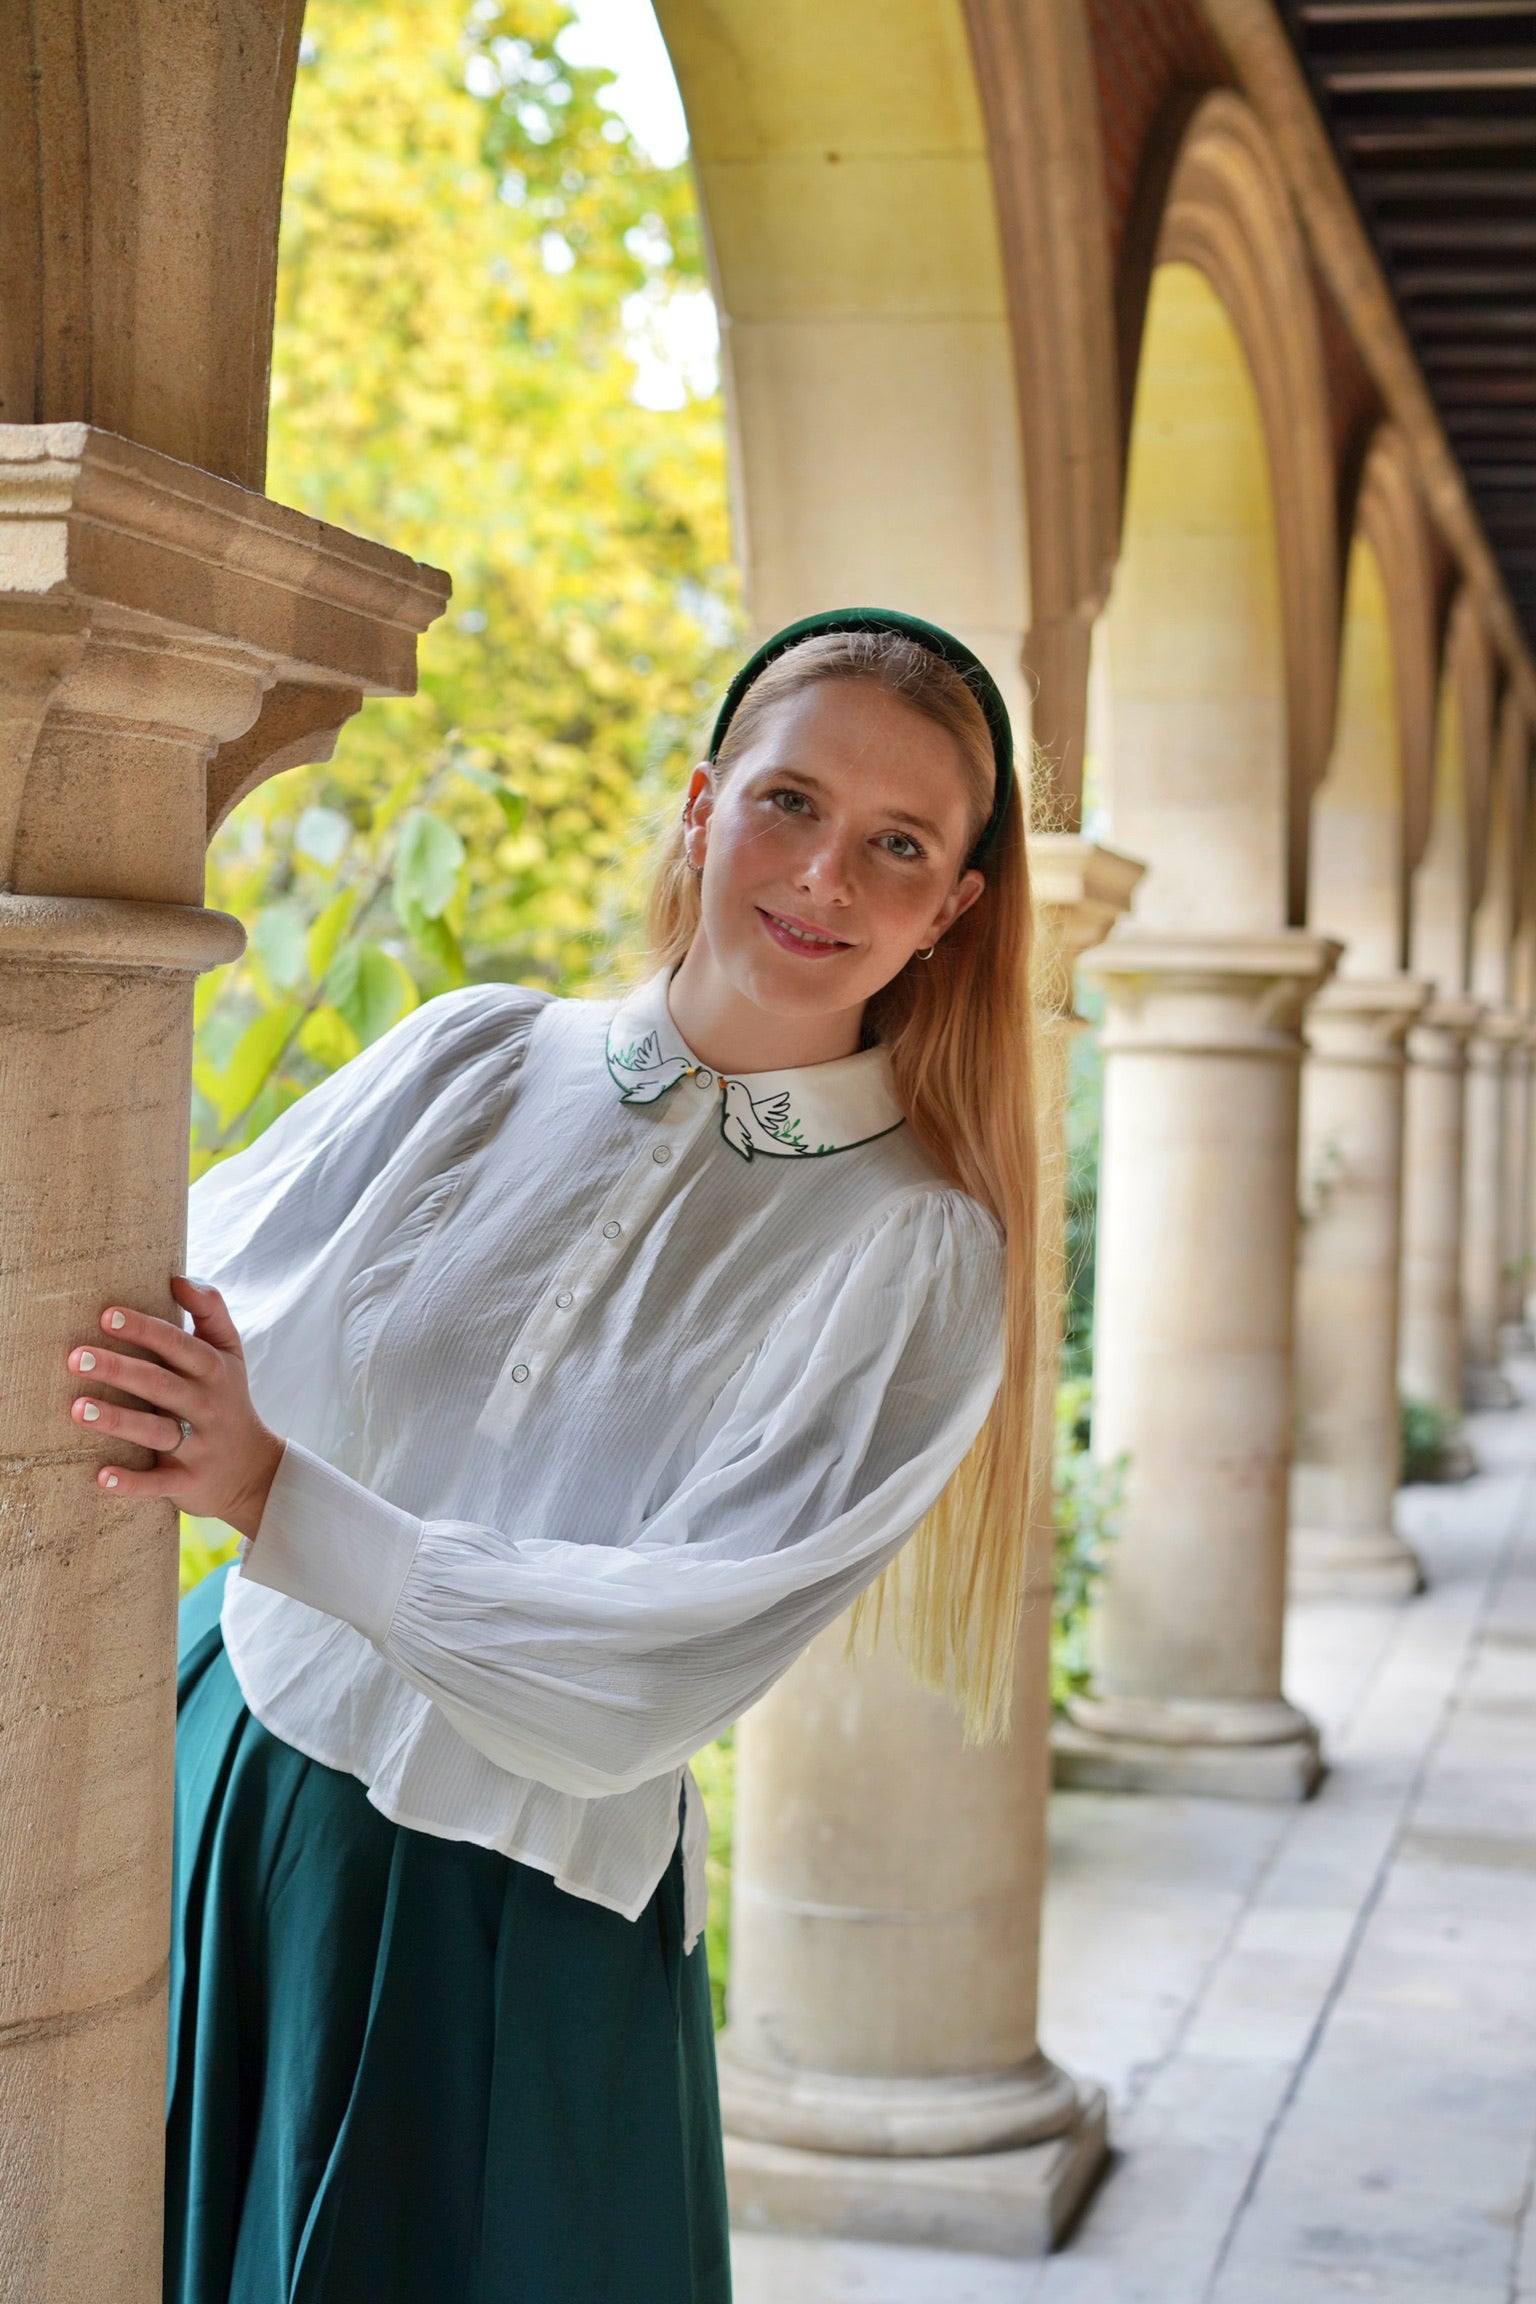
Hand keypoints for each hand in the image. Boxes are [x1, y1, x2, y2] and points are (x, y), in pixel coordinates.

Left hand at [65, 1277, 285, 1538]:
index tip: (106, 1315)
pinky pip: (157, 1484)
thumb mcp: (230, 1353)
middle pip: (160, 1384)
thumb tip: (177, 1277)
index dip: (144, 1329)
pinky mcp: (187, 1483)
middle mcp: (206, 1405)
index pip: (177, 1344)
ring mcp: (197, 1446)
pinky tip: (102, 1477)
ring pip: (155, 1432)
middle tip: (76, 1357)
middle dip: (119, 1369)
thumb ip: (210, 1311)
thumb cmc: (228, 1400)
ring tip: (77, 1408)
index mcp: (213, 1370)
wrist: (255, 1471)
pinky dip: (132, 1482)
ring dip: (118, 1421)